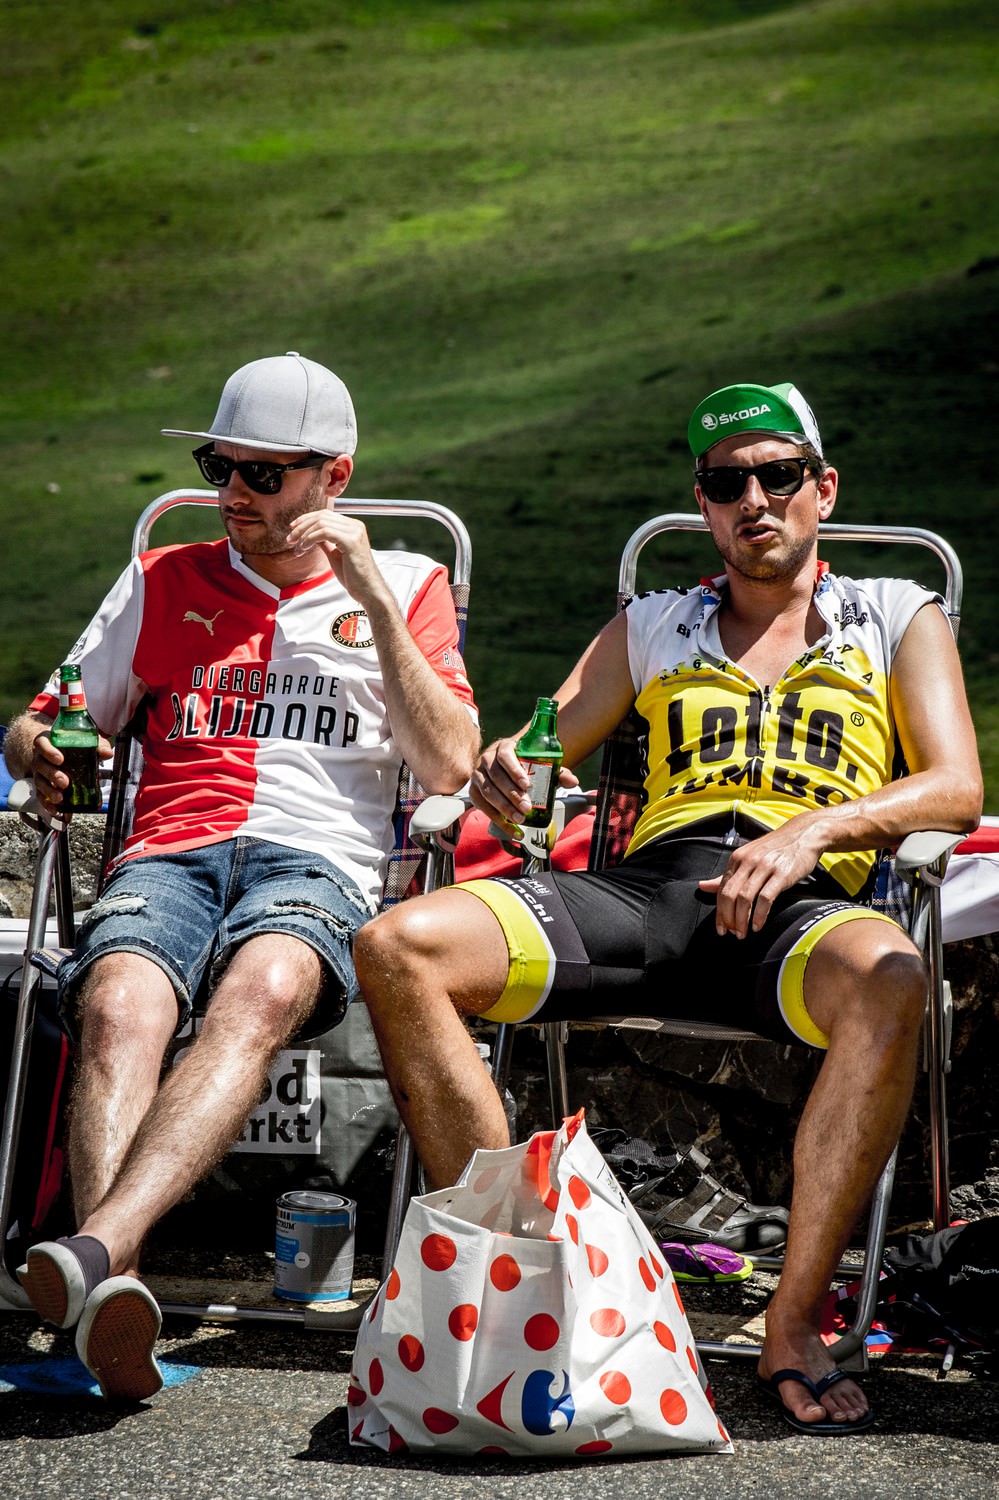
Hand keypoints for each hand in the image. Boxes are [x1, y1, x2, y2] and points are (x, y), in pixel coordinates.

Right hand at [31, 733, 112, 822]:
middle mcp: (40, 757)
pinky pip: (41, 796)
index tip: (60, 759)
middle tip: (64, 782)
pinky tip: (55, 809)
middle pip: (40, 765)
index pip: (42, 744)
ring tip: (60, 797)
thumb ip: (96, 745)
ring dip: (49, 791)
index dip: (49, 752)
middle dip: (52, 775)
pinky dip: (47, 804)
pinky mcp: (42, 786)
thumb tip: (108, 753)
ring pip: (40, 782)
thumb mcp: (83, 740)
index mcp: (46, 742)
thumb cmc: (70, 745)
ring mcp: (39, 773)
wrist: (57, 751)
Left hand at [286, 508, 387, 607]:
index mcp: (353, 527)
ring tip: (296, 548)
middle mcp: (355, 526)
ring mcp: (355, 532)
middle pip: (322, 516)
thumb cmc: (353, 577)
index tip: (293, 530)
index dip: (306, 519)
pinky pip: (324, 532)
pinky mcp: (351, 541)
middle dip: (302, 526)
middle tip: (290, 539)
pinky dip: (310, 539)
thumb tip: (311, 536)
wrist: (368, 591)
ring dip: (303, 534)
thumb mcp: (335, 555)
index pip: (325, 515)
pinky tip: (304, 548)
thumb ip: (325, 543)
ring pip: (321, 523)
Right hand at [470, 739, 577, 829]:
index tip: (527, 784)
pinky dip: (497, 820)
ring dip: (504, 807)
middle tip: (526, 807)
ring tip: (520, 819)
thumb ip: (558, 772)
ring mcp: (478, 775)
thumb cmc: (526, 765)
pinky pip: (482, 806)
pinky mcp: (474, 791)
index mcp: (503, 747)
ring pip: (487, 791)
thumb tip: (572, 781)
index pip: (505, 755)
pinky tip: (512, 829)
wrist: (508, 766)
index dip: (514, 770)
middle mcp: (487, 759)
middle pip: (496, 777)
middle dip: (512, 794)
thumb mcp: (542, 765)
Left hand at [699, 819, 824, 937]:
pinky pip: (765, 898)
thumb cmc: (775, 850)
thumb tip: (702, 886)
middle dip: (727, 918)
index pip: (721, 890)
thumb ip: (727, 875)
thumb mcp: (748, 858)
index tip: (721, 928)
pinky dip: (759, 915)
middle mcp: (748, 861)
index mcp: (737, 858)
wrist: (804, 835)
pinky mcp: (781, 873)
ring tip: (743, 933)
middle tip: (731, 934)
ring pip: (744, 898)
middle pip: (729, 895)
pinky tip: (758, 925)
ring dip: (741, 920)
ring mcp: (764, 866)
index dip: (720, 912)